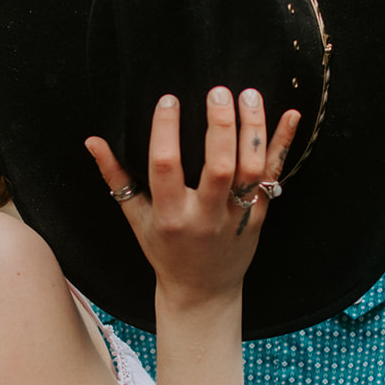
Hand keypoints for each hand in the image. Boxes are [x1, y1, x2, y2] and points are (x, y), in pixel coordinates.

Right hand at [87, 87, 297, 306]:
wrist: (202, 292)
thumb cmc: (164, 251)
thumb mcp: (136, 218)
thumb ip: (116, 177)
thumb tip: (93, 141)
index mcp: (169, 216)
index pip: (166, 166)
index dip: (166, 130)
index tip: (169, 99)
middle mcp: (205, 217)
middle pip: (219, 167)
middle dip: (220, 126)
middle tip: (218, 92)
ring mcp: (236, 217)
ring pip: (251, 169)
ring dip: (253, 129)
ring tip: (249, 94)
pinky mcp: (259, 215)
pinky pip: (274, 176)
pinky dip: (284, 145)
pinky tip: (291, 115)